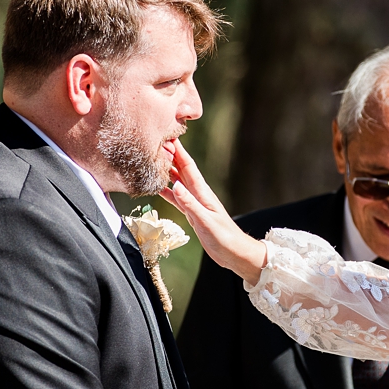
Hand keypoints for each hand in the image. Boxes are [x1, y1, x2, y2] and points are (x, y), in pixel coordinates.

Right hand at [165, 141, 266, 282]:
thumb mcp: (206, 221)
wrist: (235, 253)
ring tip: (154, 160)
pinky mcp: (193, 213)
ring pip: (178, 182)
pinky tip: (158, 188)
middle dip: (171, 155)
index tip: (168, 136)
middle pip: (182, 171)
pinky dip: (167, 191)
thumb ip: (190, 204)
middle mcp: (198, 194)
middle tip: (156, 142)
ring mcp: (196, 203)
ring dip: (167, 171)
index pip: (188, 167)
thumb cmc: (224, 238)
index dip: (179, 151)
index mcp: (203, 192)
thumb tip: (175, 185)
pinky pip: (177, 198)